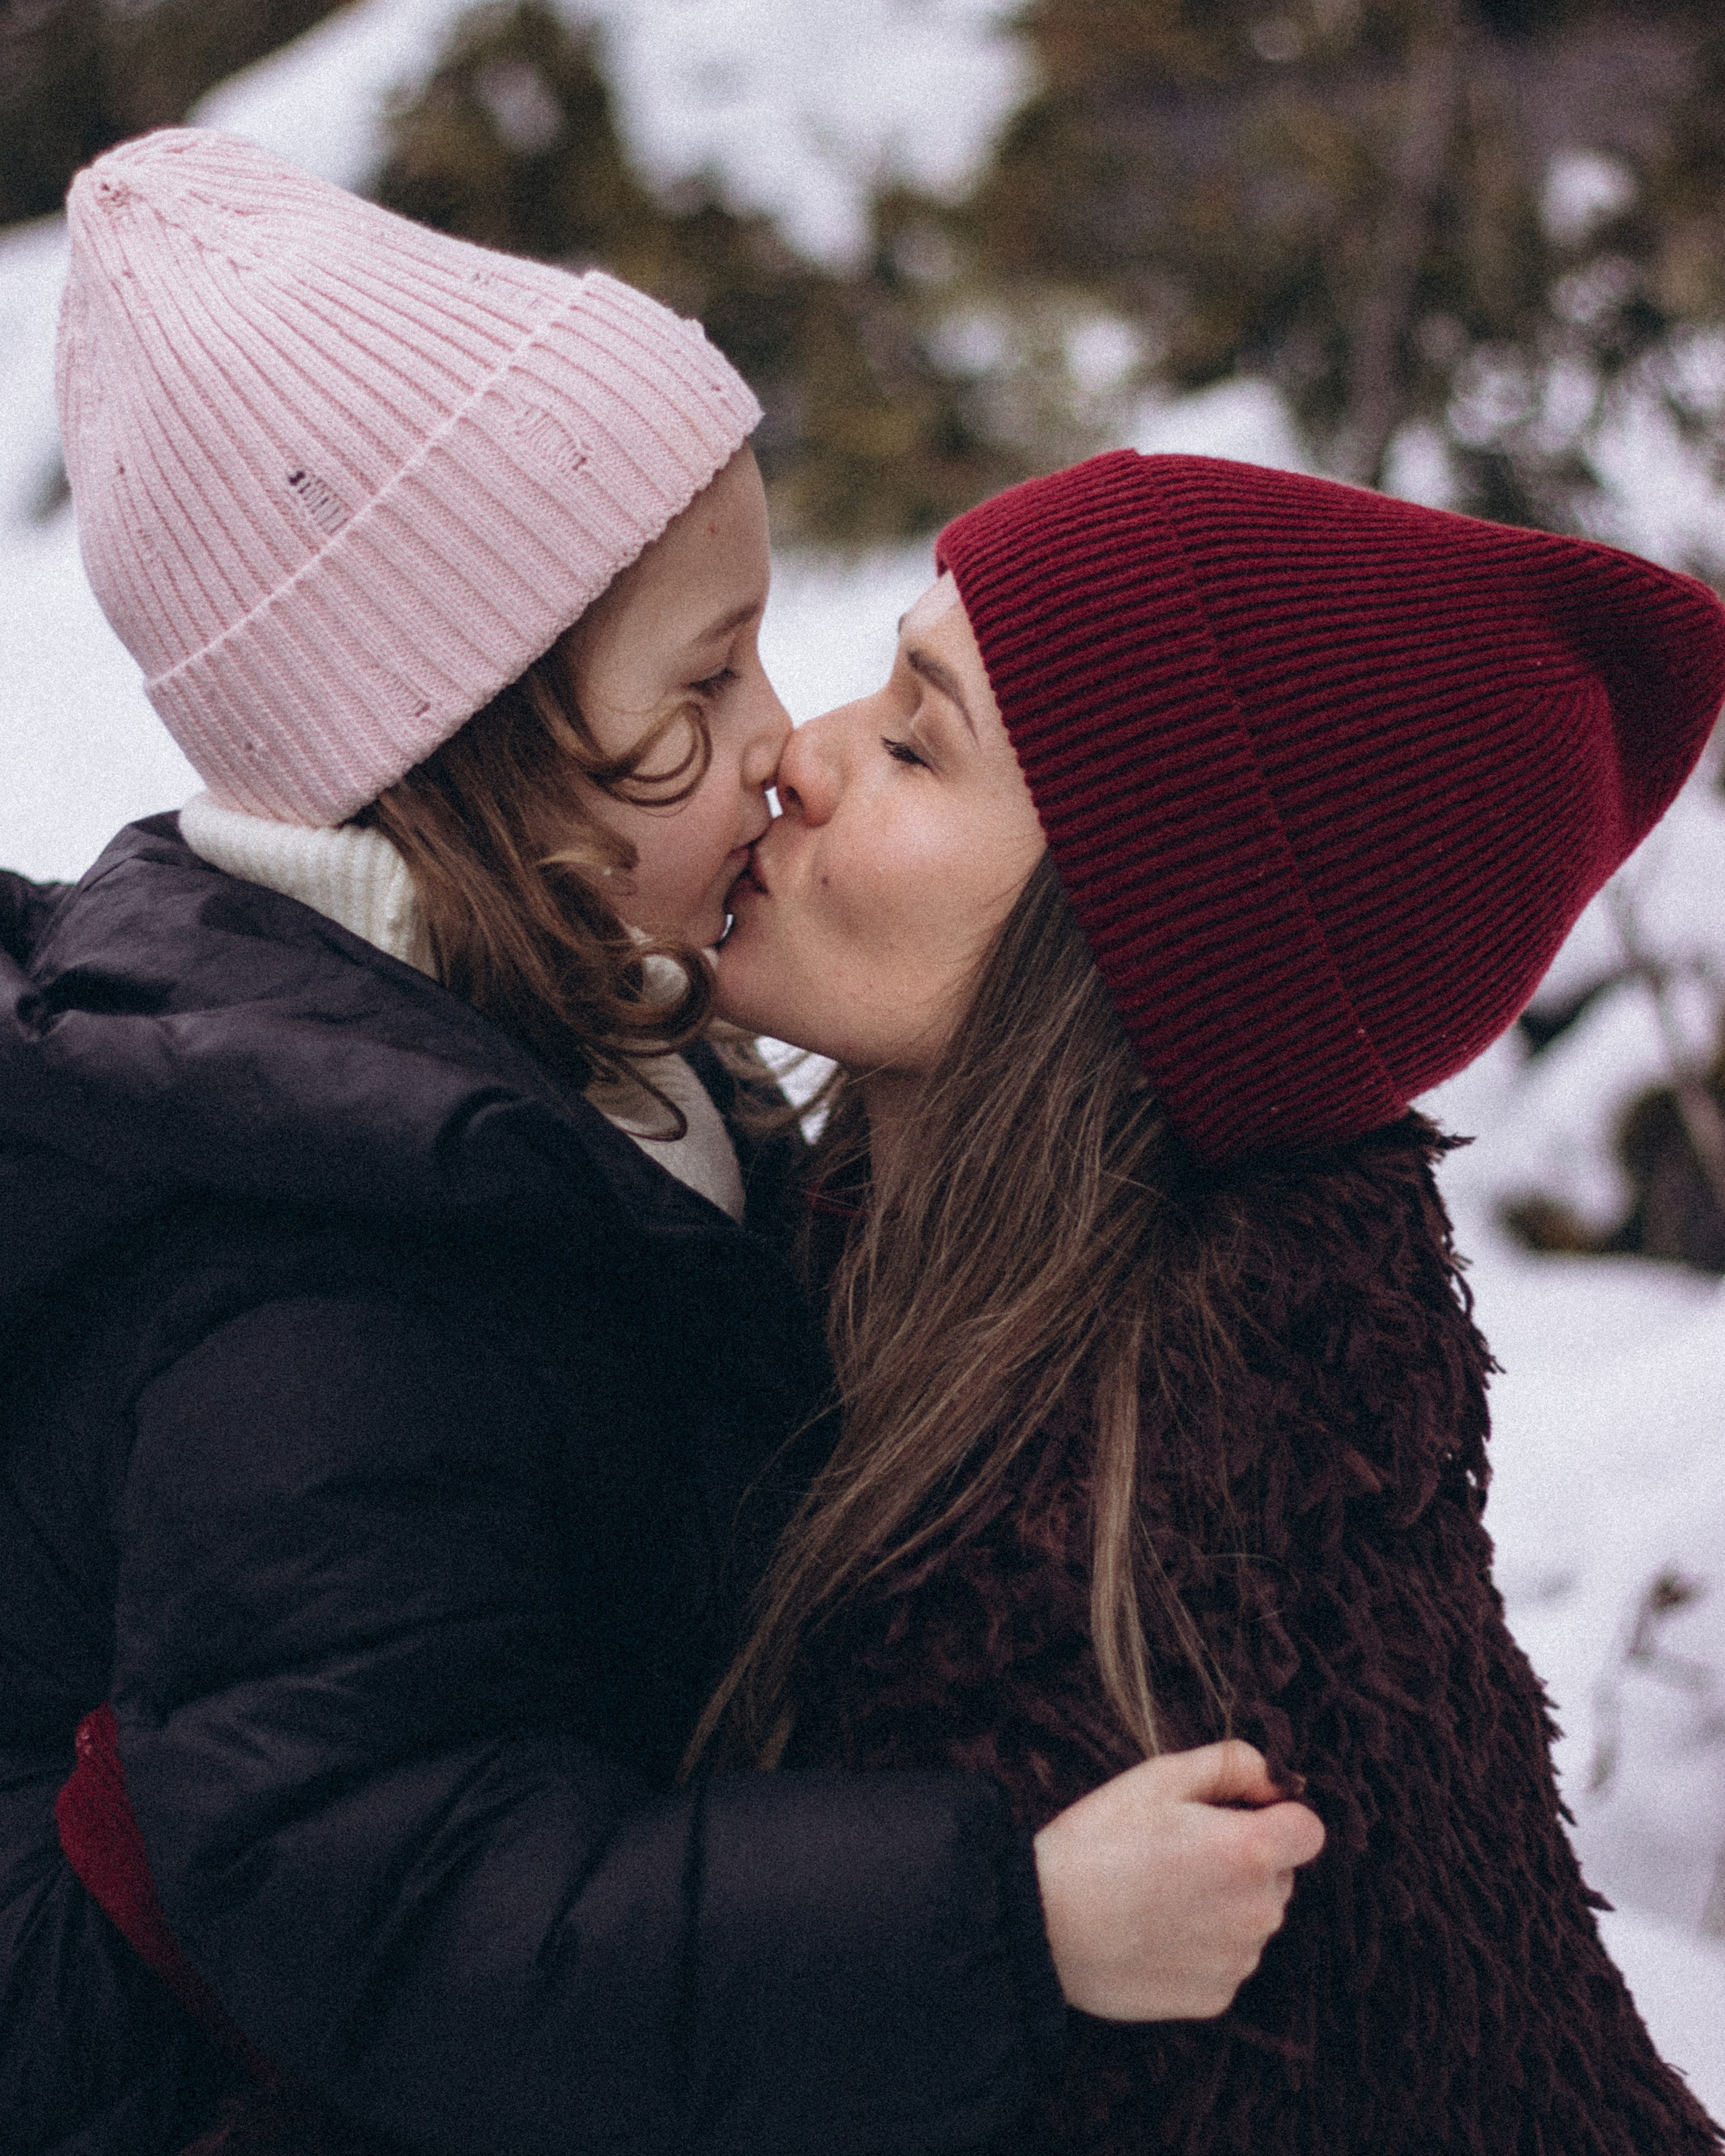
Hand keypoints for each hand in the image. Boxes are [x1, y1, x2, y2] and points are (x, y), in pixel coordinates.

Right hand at [1032, 1738, 1324, 2020]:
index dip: (1274, 1816)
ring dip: (1223, 1903)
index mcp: (1251, 1852)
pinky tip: (1153, 1931)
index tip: (1231, 1815)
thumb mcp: (1160, 1776)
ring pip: (1251, 1917)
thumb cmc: (1099, 1840)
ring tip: (1157, 1892)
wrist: (1042, 1924)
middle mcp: (1259, 1912)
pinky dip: (1202, 1945)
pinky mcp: (1215, 1998)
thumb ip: (1233, 1763)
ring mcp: (1239, 1961)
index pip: (1309, 1831)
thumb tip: (1278, 1781)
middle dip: (1243, 1859)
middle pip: (1278, 1874)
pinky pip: (1226, 1959)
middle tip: (1176, 1851)